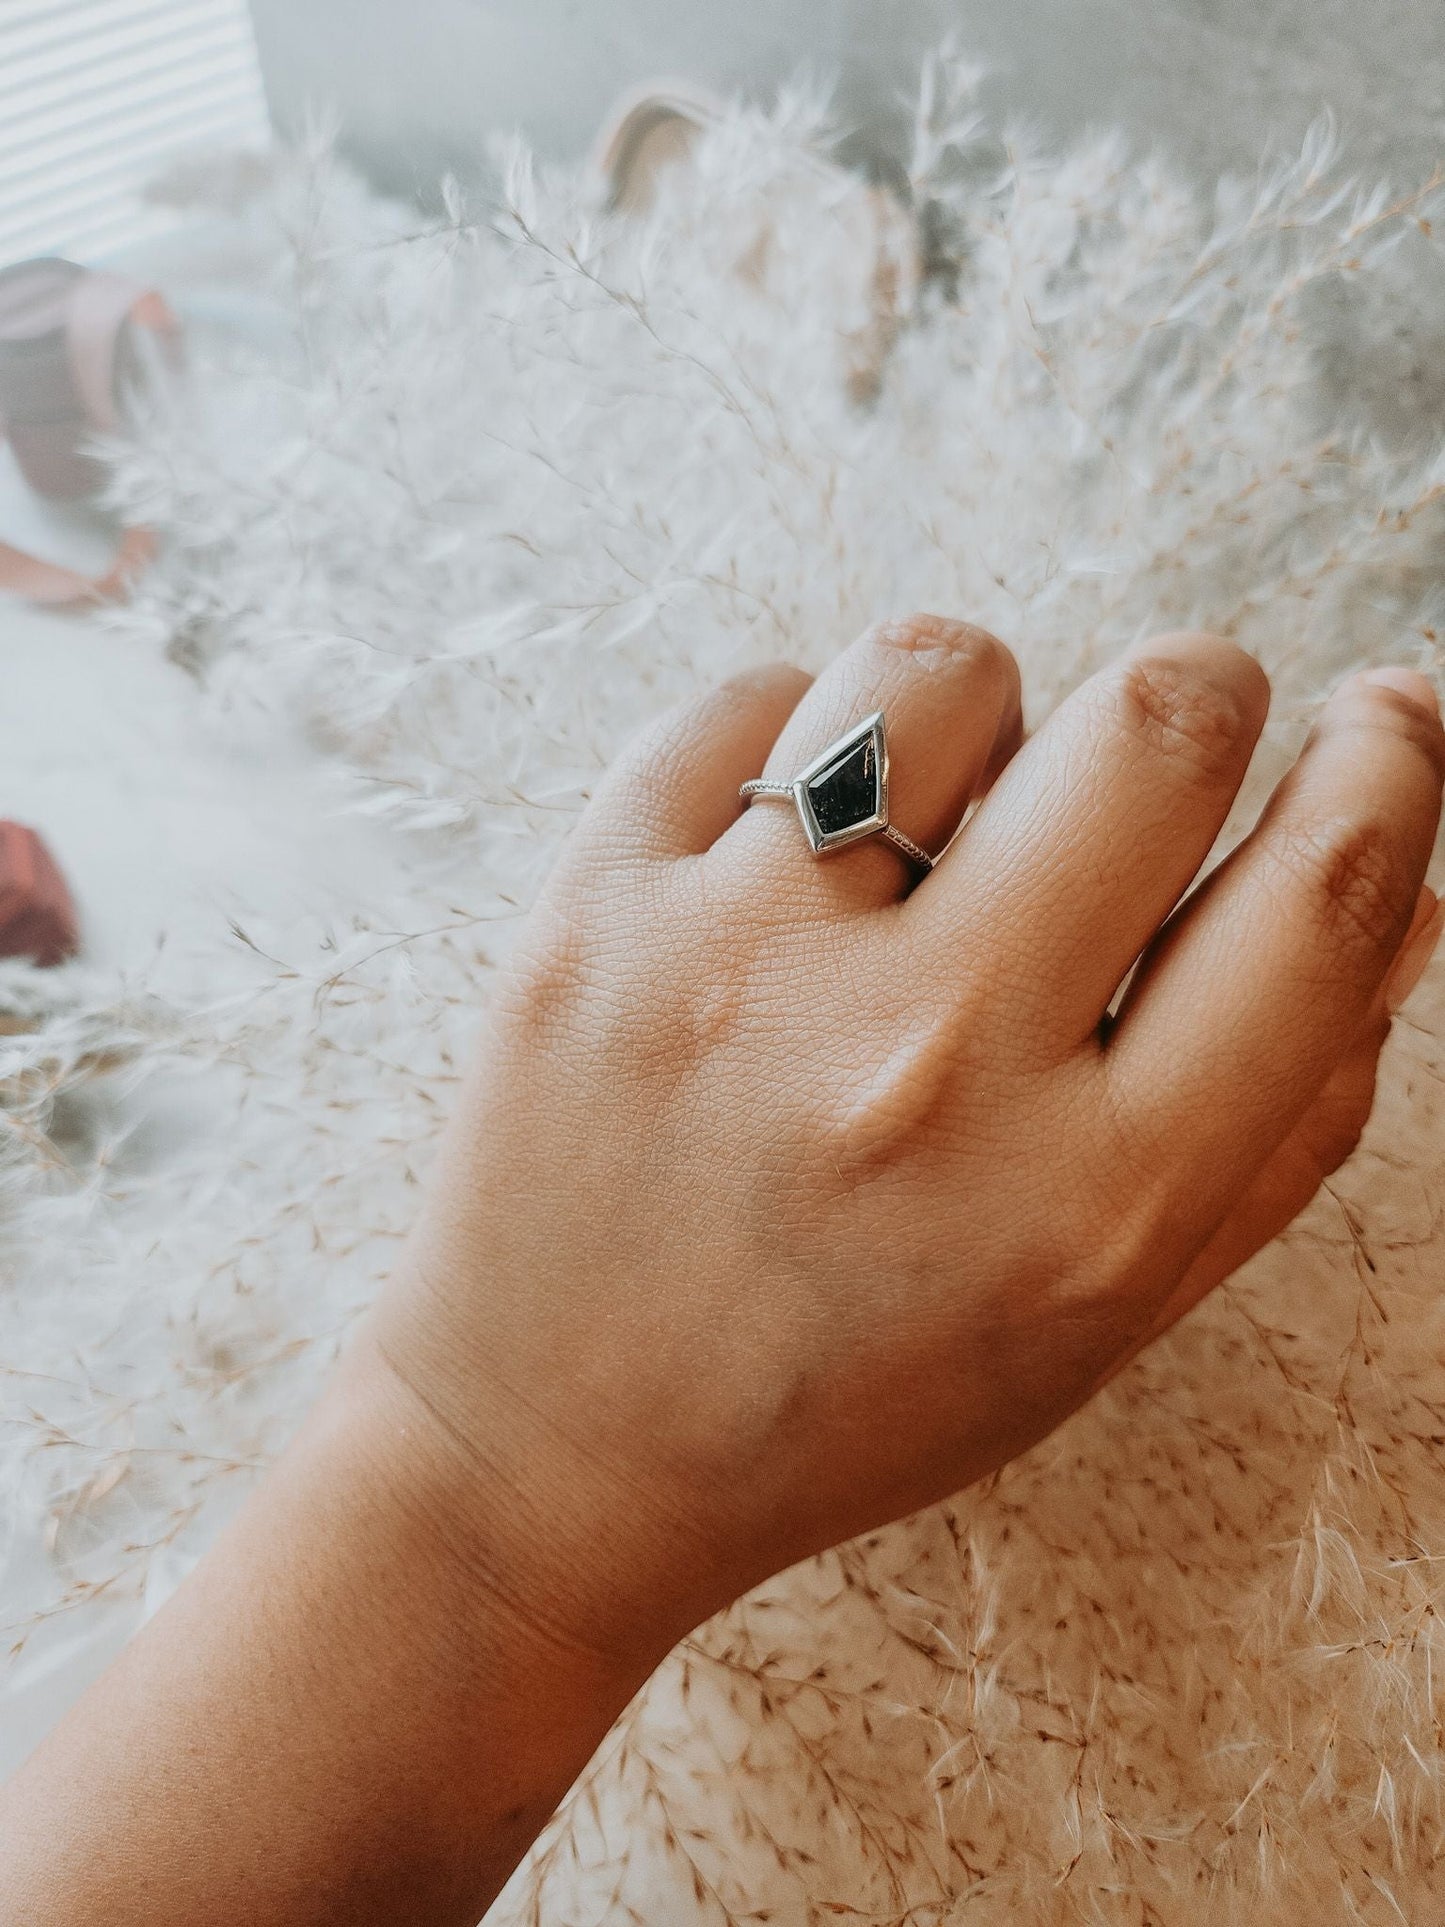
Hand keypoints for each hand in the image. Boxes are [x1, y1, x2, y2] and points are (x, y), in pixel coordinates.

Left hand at [368, 616, 1444, 1670]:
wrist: (555, 1448)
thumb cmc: (853, 1386)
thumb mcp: (1106, 1308)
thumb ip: (1287, 1114)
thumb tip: (1409, 880)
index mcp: (1093, 1199)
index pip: (1323, 893)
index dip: (1392, 766)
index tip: (1383, 718)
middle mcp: (930, 1067)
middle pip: (1162, 725)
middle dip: (1204, 697)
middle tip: (1162, 745)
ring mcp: (746, 969)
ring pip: (946, 667)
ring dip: (984, 714)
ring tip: (941, 817)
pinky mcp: (599, 907)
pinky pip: (758, 694)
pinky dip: (805, 737)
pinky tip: (791, 845)